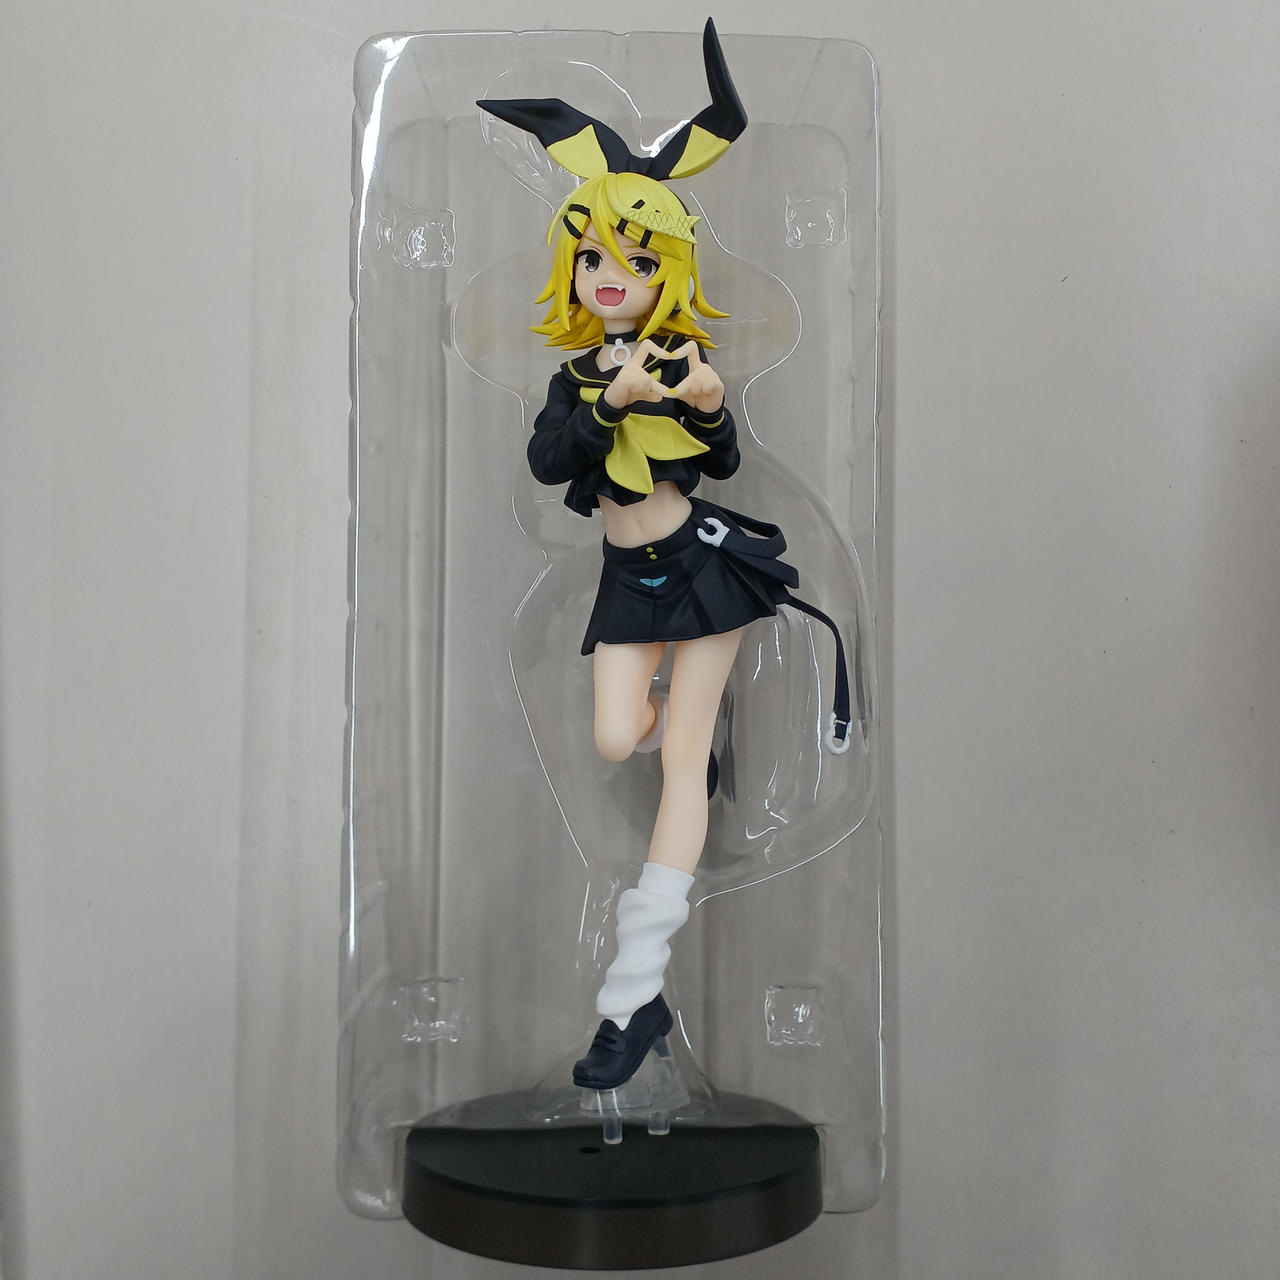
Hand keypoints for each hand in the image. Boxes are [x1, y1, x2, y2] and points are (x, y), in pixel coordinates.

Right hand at [601, 339, 724, 414]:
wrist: (611, 402)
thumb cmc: (626, 394)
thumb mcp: (641, 392)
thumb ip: (651, 392)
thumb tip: (659, 397)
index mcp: (636, 363)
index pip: (647, 346)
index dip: (659, 349)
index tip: (670, 356)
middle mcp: (631, 364)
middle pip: (648, 375)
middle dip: (655, 389)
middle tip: (650, 394)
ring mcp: (626, 370)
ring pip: (646, 379)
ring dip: (644, 391)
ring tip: (635, 392)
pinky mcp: (622, 378)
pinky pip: (640, 383)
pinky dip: (639, 391)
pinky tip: (631, 392)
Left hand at [663, 341, 723, 414]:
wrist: (706, 409)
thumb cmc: (694, 397)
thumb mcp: (680, 390)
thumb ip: (671, 387)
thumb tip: (656, 388)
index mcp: (696, 365)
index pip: (691, 348)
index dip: (681, 350)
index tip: (670, 356)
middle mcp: (704, 367)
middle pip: (693, 372)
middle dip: (687, 386)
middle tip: (690, 393)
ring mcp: (713, 375)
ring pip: (699, 381)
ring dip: (696, 391)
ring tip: (699, 394)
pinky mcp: (719, 384)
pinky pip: (708, 386)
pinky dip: (704, 392)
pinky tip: (706, 394)